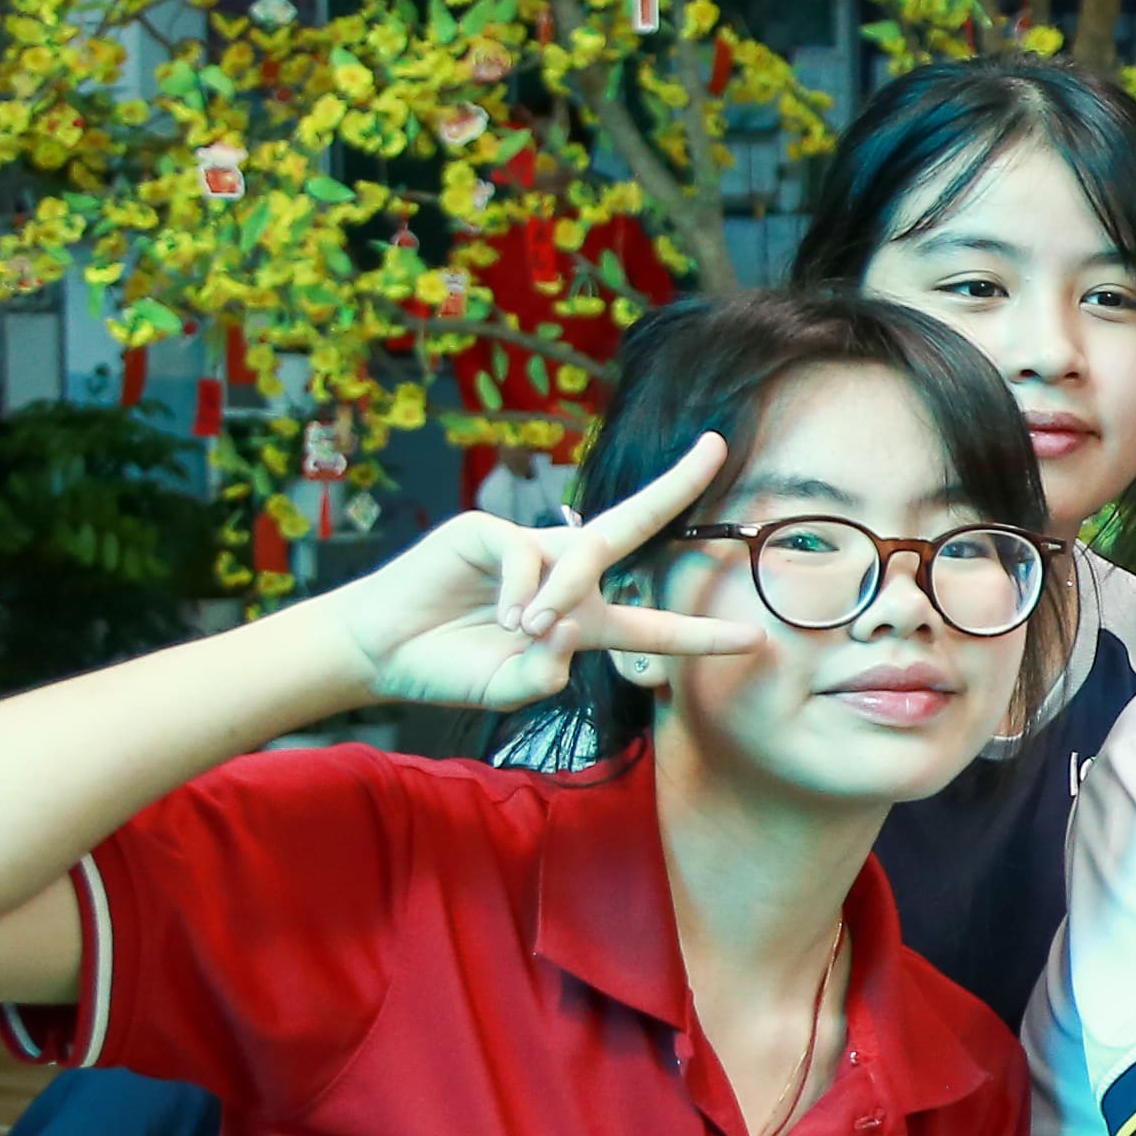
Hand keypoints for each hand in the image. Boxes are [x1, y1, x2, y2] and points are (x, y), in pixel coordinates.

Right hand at [322, 432, 762, 715]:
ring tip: (525, 627)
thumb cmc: (449, 668)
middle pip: (634, 525)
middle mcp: (566, 575)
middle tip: (719, 447)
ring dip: (562, 595)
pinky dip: (522, 586)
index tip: (755, 638)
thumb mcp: (510, 688)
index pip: (653, 627)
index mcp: (582, 622)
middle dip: (677, 484)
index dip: (700, 634)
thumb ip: (544, 673)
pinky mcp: (487, 529)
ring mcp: (529, 547)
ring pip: (582, 555)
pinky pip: (527, 552)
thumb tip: (563, 632)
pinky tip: (502, 611)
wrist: (381, 650)